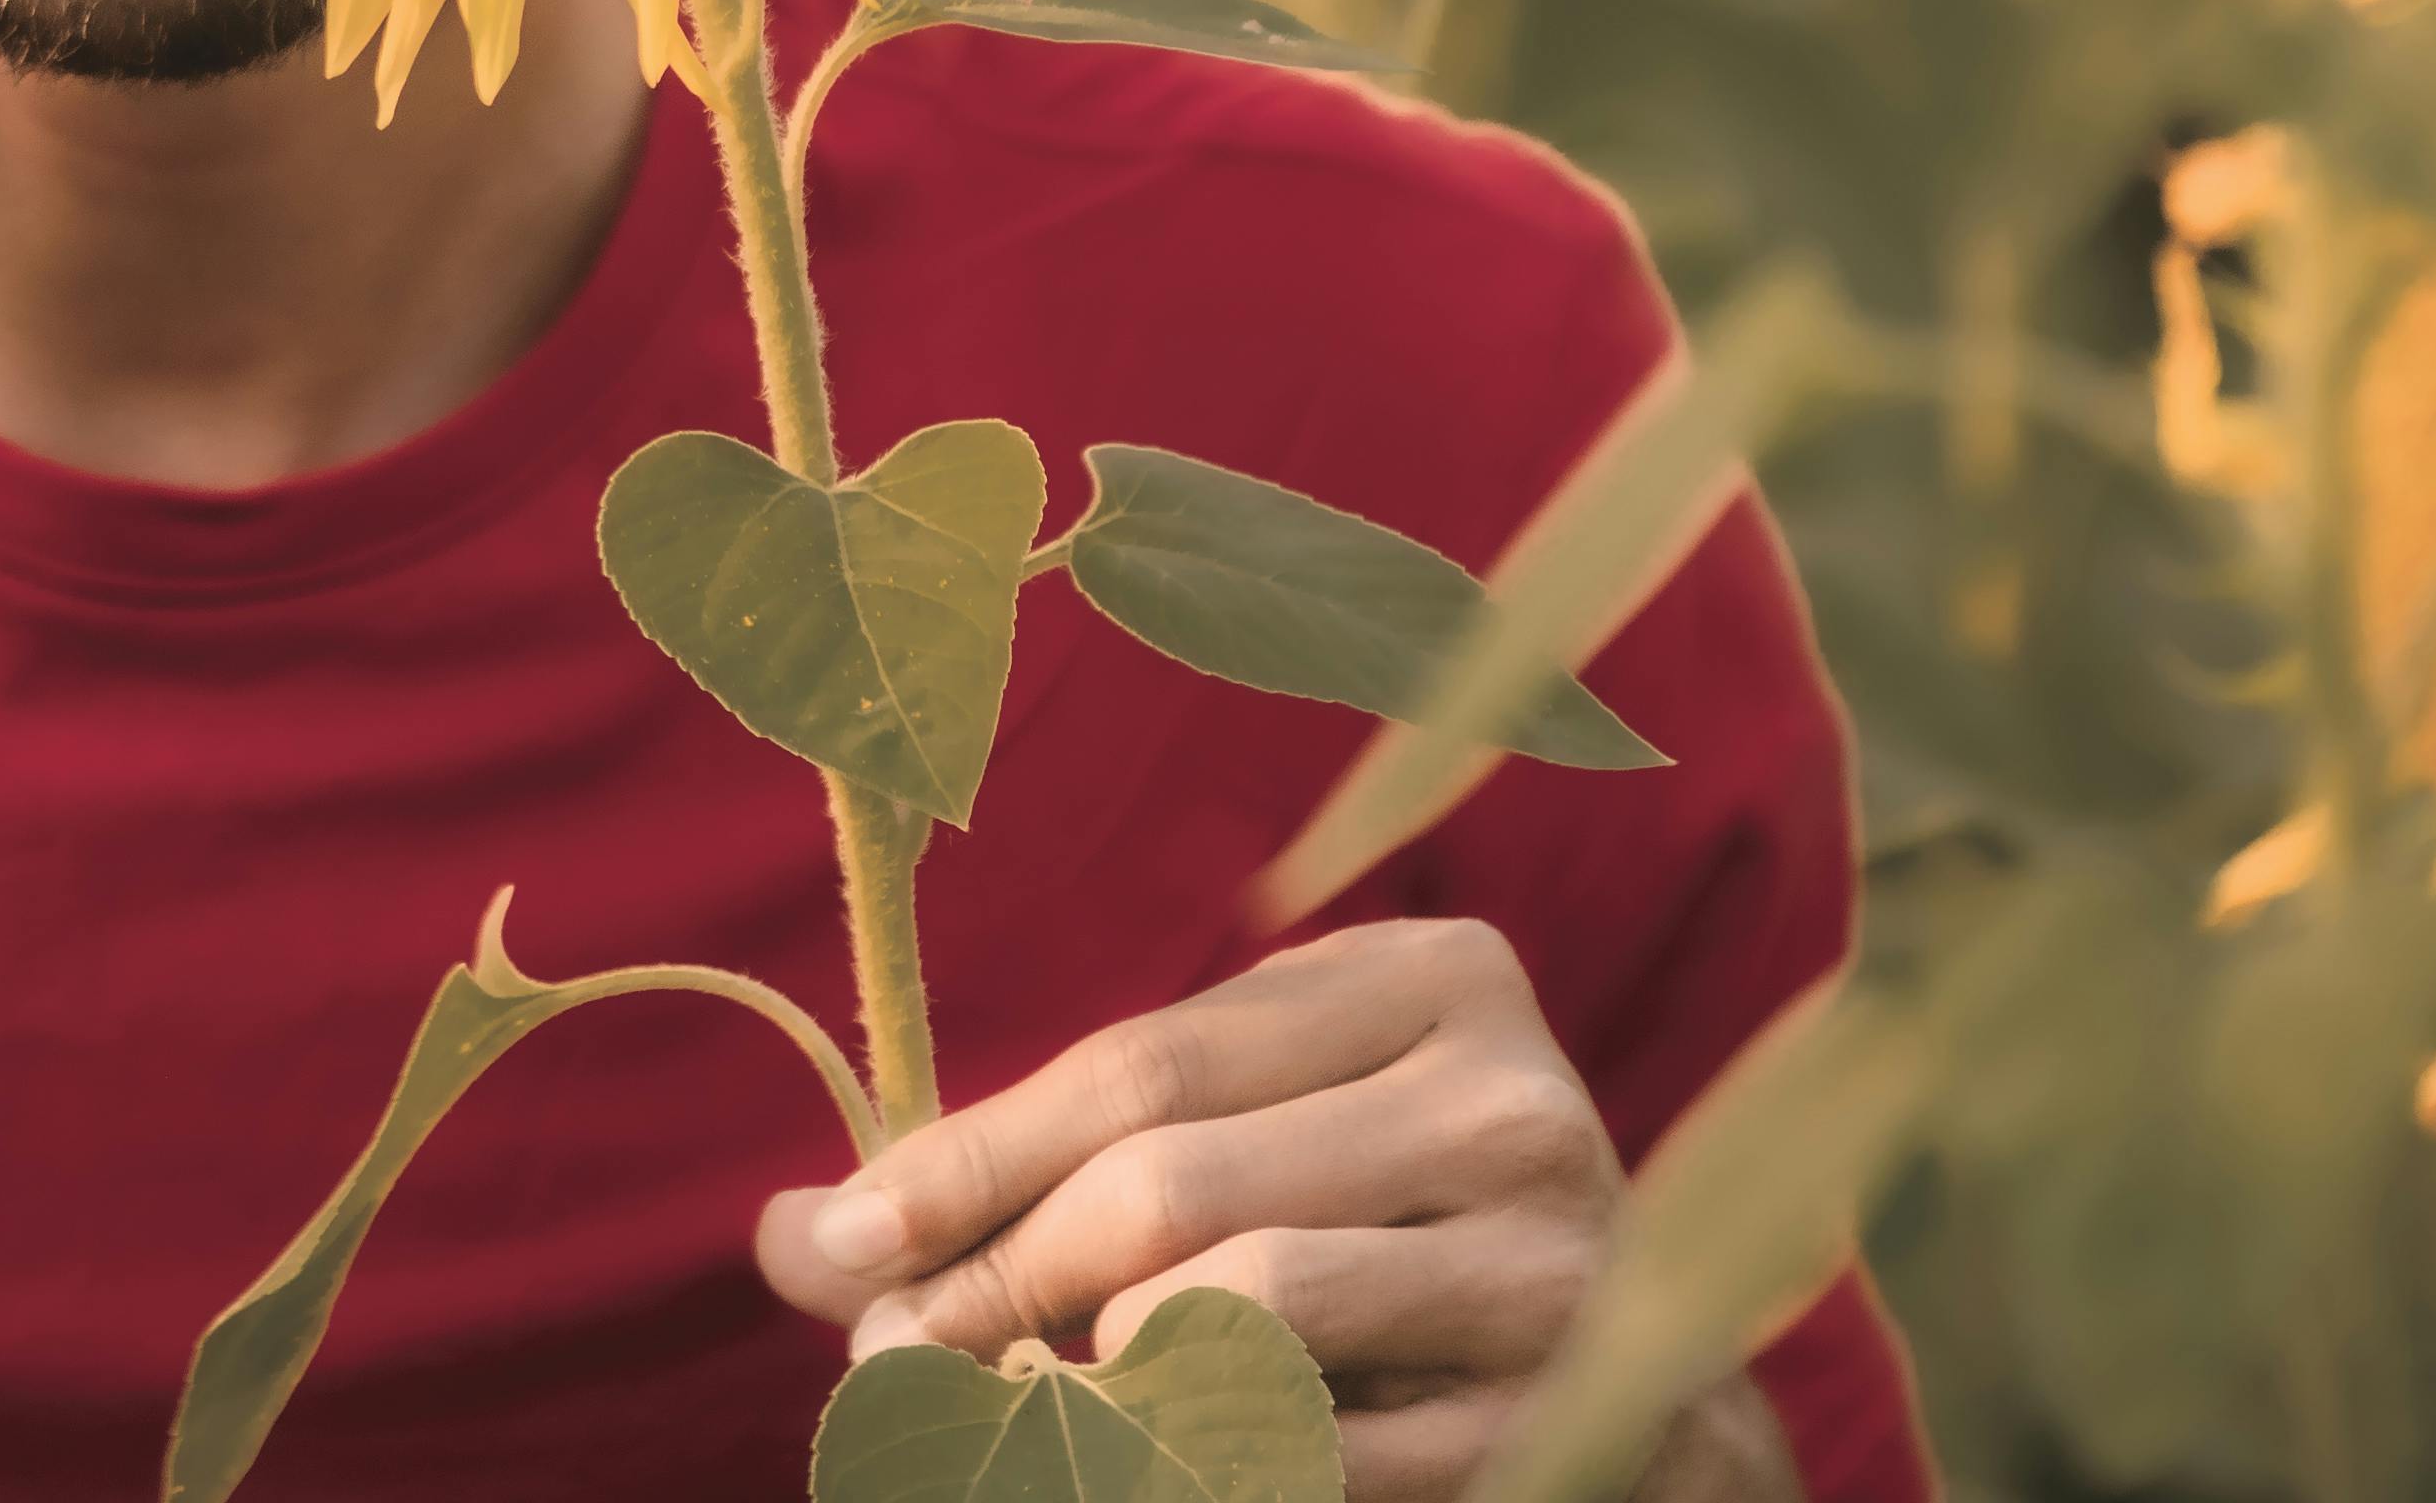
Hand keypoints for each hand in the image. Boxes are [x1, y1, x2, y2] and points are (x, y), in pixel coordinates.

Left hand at [750, 919, 1797, 1502]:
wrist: (1640, 1416)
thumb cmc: (1387, 1262)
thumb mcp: (1245, 1163)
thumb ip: (1045, 1181)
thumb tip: (795, 1235)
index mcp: (1430, 981)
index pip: (1144, 1062)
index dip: (965, 1158)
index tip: (828, 1245)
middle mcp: (1512, 1096)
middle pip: (1172, 1181)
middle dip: (992, 1280)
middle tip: (883, 1361)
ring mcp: (1551, 1262)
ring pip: (1237, 1310)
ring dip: (1077, 1383)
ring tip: (1012, 1416)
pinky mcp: (1561, 1418)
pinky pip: (1314, 1451)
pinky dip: (1188, 1467)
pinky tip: (1131, 1466)